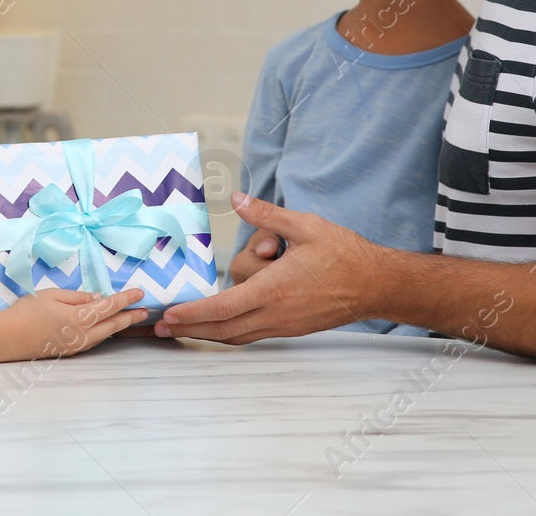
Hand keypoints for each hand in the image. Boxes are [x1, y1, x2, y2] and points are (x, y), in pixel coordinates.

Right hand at [4, 287, 146, 357]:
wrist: (9, 338)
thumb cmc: (27, 312)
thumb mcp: (53, 295)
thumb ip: (78, 297)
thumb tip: (98, 298)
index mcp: (80, 317)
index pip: (109, 306)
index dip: (126, 299)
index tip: (140, 293)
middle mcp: (83, 335)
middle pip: (114, 325)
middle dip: (131, 317)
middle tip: (145, 311)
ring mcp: (77, 346)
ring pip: (106, 335)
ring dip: (120, 326)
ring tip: (131, 318)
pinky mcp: (70, 351)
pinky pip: (95, 340)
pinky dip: (106, 332)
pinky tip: (107, 327)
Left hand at [154, 193, 384, 343]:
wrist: (376, 284)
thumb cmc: (343, 253)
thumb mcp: (304, 225)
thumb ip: (266, 215)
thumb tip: (236, 198)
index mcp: (275, 288)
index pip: (225, 307)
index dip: (194, 313)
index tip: (170, 315)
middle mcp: (276, 313)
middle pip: (224, 329)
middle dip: (189, 329)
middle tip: (159, 328)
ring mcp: (284, 325)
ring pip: (237, 336)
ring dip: (207, 334)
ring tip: (179, 329)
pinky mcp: (291, 328)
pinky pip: (252, 334)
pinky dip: (229, 332)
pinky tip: (215, 327)